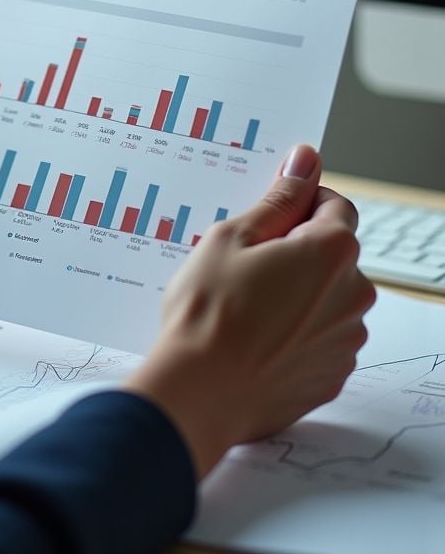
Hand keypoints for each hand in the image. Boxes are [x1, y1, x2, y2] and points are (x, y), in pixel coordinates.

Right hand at [124, 145, 376, 478]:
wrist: (199, 393)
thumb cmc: (208, 313)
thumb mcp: (232, 237)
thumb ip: (278, 199)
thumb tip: (305, 160)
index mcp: (332, 253)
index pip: (335, 205)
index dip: (299, 204)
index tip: (268, 217)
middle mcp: (353, 296)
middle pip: (333, 255)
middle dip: (297, 252)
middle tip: (244, 266)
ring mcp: (346, 341)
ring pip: (327, 299)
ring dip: (299, 295)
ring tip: (246, 308)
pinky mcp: (331, 375)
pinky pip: (320, 340)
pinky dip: (296, 335)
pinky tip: (255, 339)